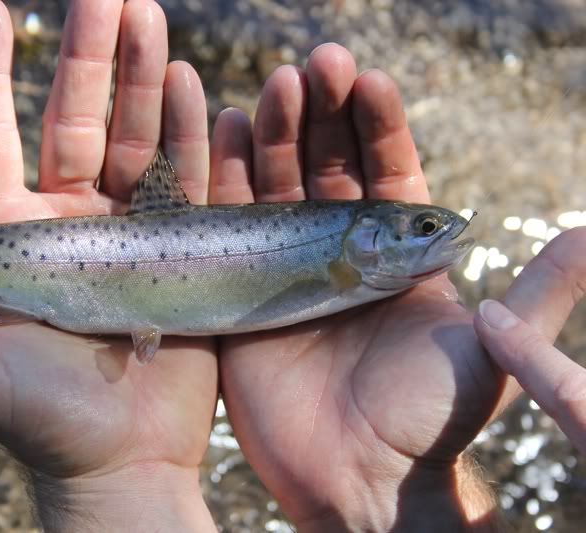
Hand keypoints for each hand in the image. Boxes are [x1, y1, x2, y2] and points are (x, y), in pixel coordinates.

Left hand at [0, 1, 216, 529]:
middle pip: (78, 124)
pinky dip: (197, 136)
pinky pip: (192, 181)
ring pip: (139, 139)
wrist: (120, 462)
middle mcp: (72, 225)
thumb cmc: (41, 424)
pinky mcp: (182, 252)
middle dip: (91, 56)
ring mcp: (131, 234)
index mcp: (14, 236)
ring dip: (146, 79)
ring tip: (151, 15)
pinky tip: (197, 88)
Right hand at [211, 44, 573, 530]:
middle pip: (326, 164)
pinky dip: (225, 180)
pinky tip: (222, 135)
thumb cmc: (432, 418)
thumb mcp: (493, 351)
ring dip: (272, 134)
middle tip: (313, 67)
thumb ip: (536, 296)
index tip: (369, 80)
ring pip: (276, 185)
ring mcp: (288, 266)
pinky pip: (231, 225)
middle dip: (321, 112)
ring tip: (271, 88)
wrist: (363, 479)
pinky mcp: (244, 291)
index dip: (377, 123)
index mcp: (397, 251)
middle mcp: (341, 249)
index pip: (386, 168)